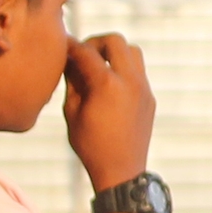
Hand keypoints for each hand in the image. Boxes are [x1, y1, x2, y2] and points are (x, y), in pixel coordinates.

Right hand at [62, 29, 158, 190]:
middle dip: (96, 42)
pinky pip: (138, 71)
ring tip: (99, 66)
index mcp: (107, 85)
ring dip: (115, 52)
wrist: (122, 171)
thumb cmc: (90, 145)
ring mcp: (144, 88)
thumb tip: (70, 60)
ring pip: (133, 51)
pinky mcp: (150, 97)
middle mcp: (130, 81)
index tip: (61, 44)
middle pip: (115, 41)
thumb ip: (72, 82)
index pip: (86, 52)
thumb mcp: (72, 112)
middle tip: (83, 55)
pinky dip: (124, 68)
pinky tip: (110, 84)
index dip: (70, 45)